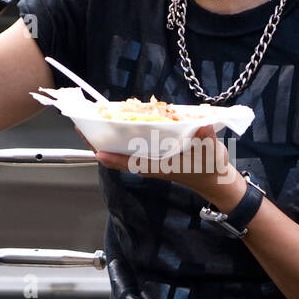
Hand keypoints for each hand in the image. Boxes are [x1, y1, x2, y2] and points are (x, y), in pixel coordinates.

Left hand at [77, 124, 241, 204]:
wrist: (215, 179)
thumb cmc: (210, 167)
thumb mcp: (210, 152)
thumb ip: (206, 138)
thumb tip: (203, 126)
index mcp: (159, 166)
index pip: (129, 163)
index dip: (111, 157)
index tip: (95, 149)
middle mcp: (150, 163)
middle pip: (118, 155)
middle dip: (100, 142)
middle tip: (83, 125)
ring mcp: (150, 159)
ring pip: (122, 150)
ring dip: (108, 137)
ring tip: (93, 120)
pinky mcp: (153, 153)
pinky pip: (131, 145)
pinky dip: (122, 134)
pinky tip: (118, 120)